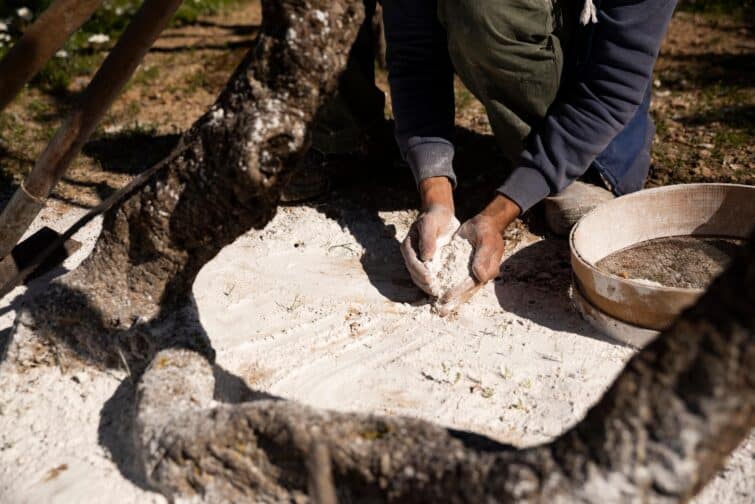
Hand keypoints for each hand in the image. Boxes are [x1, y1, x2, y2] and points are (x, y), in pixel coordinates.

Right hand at [401, 177, 456, 294]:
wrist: (440, 215)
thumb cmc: (434, 217)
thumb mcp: (430, 223)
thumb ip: (427, 238)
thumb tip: (426, 257)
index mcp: (408, 246)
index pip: (412, 263)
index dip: (420, 273)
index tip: (430, 280)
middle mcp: (411, 255)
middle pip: (414, 274)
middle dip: (424, 284)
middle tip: (436, 291)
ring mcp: (419, 261)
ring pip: (420, 278)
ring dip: (428, 287)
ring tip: (439, 293)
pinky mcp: (428, 264)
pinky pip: (429, 276)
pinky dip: (434, 284)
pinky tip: (443, 289)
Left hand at [439, 194, 520, 309]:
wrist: (486, 224)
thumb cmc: (486, 231)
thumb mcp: (486, 240)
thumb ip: (484, 257)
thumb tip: (480, 276)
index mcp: (487, 270)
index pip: (470, 284)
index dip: (458, 291)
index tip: (446, 297)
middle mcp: (481, 275)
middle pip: (466, 292)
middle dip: (453, 302)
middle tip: (440, 311)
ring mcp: (475, 274)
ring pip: (462, 290)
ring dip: (451, 300)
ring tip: (439, 309)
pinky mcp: (467, 270)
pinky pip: (457, 282)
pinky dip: (450, 289)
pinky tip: (440, 296)